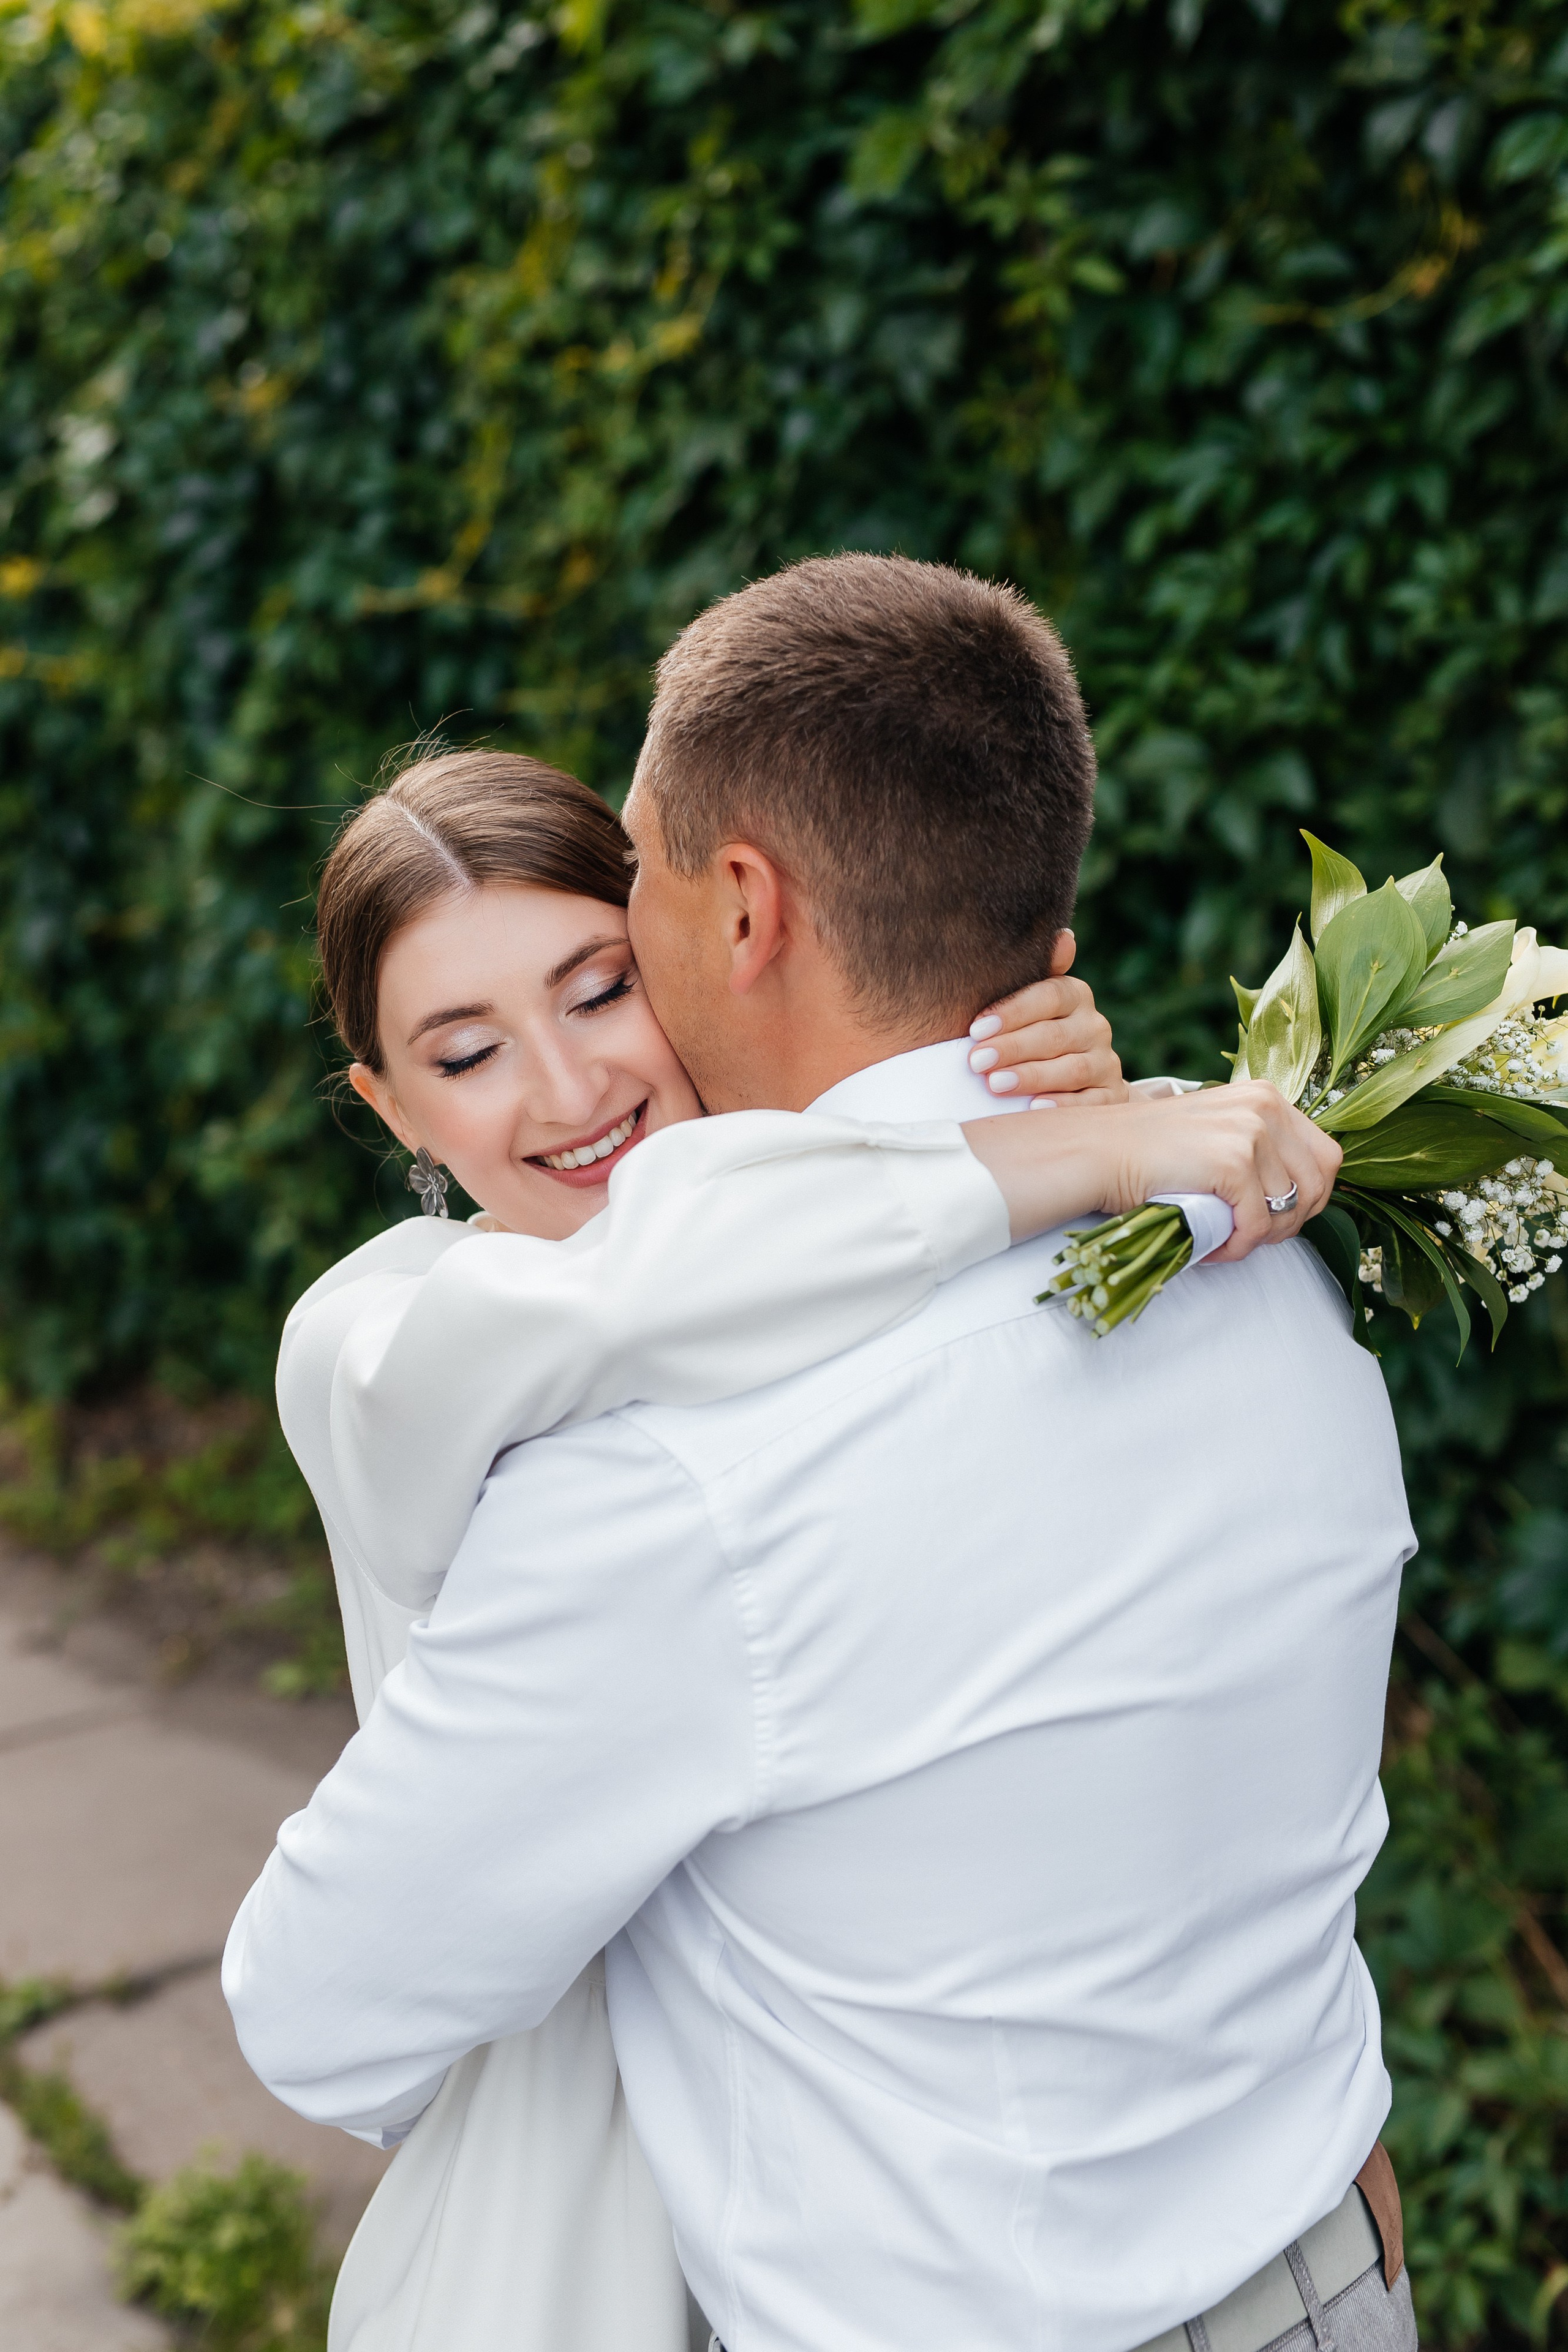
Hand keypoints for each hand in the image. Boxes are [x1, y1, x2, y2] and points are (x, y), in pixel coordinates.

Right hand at [961, 1082, 1341, 1253]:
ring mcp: (1251, 1131)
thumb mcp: (1217, 1136)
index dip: (1309, 1197)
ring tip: (1224, 1242)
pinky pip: (1256, 1224)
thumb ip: (1258, 1152)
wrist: (1097, 1152)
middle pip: (1320, 1183)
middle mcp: (1266, 1106)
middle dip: (1292, 1222)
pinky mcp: (1232, 1162)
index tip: (1276, 1219)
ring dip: (1259, 1239)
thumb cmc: (1150, 1153)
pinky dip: (1236, 1247)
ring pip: (1290, 1209)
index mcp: (1267, 1096)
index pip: (1327, 1157)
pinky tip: (1210, 1248)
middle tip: (1252, 1238)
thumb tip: (1298, 1197)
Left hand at [967, 933, 1128, 1105]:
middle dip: (1012, 1048)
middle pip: (1055, 1035)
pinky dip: (1064, 1106)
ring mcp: (1106, 1062)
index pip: (1048, 995)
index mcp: (1074, 996)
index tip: (974, 1030)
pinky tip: (1035, 1108)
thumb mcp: (1026, 1006)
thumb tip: (1064, 937)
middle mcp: (1095, 1026)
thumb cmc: (1031, 1035)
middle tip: (976, 1062)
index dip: (1012, 1012)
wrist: (1071, 1083)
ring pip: (1073, 1068)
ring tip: (996, 1084)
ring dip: (1033, 1076)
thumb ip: (1032, 974)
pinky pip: (1091, 1102)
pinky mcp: (1111, 1097)